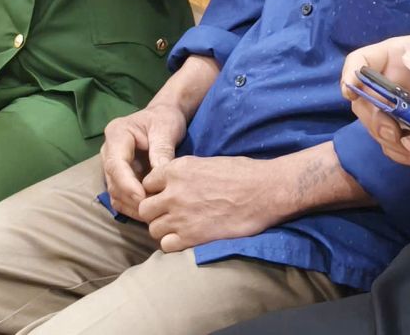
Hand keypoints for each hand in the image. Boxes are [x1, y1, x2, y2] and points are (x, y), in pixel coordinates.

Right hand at [101, 102, 189, 218]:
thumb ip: (162, 151)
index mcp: (116, 134)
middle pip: (113, 182)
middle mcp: (109, 151)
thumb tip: (159, 178)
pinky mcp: (119, 177)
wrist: (163, 117)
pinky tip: (149, 212)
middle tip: (153, 210)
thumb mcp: (166, 129)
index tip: (143, 198)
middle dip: (131, 199)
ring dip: (132, 206)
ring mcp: (112, 166)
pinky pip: (121, 197)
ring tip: (153, 213)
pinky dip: (133, 207)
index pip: (115, 164)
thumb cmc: (164, 119)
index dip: (127, 184)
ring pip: (115, 193)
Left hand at [136, 155, 281, 252]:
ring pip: (153, 228)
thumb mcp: (206, 163)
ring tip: (181, 228)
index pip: (147, 184)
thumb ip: (183, 174)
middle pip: (145, 209)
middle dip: (155, 212)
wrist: (264, 191)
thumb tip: (172, 184)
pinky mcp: (191, 237)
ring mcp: (180, 216)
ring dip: (164, 229)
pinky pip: (166, 245)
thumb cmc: (242, 173)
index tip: (167, 196)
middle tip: (170, 214)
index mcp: (176, 170)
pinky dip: (173, 244)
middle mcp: (173, 192)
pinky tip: (187, 238)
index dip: (156, 191)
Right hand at [340, 34, 409, 166]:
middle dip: (372, 118)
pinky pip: (390, 146)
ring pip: (373, 126)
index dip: (350, 75)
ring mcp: (394, 110)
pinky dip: (399, 154)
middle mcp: (387, 84)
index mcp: (393, 58)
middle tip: (392, 131)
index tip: (351, 92)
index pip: (360, 61)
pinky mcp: (406, 131)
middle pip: (361, 101)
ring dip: (385, 139)